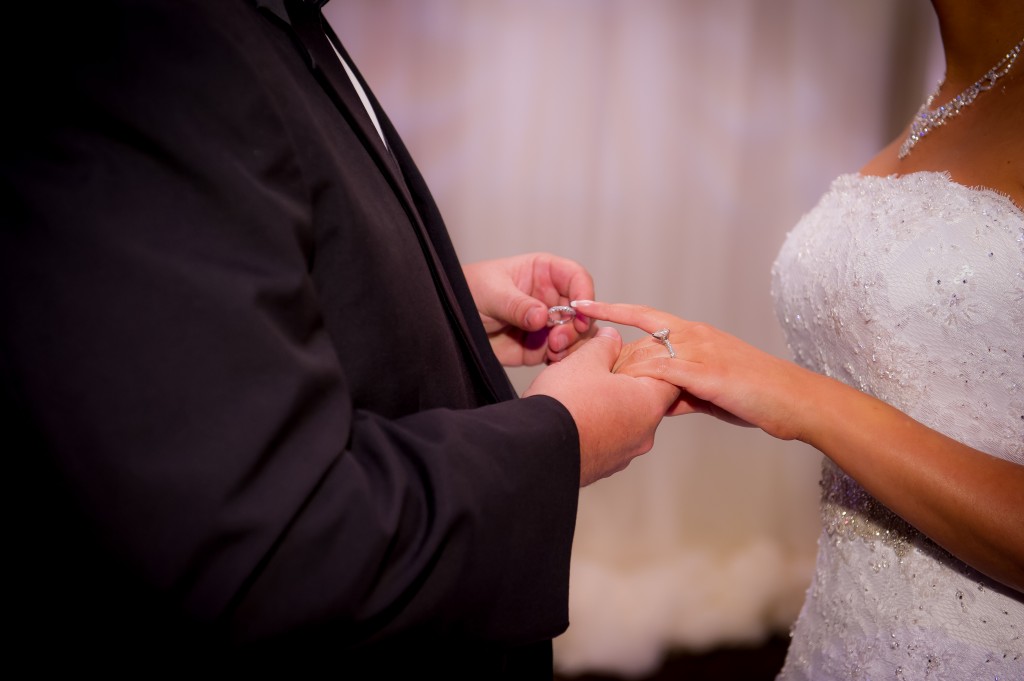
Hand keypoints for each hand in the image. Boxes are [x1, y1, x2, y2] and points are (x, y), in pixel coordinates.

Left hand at [463, 253, 596, 365]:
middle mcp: (551, 298)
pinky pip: (562, 354)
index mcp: (544, 273)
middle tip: (558, 339)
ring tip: (553, 351)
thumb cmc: (468, 292)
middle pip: (582, 311)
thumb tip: (542, 316)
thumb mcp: (491, 293)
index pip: (576, 278)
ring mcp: (549, 324)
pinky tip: (551, 361)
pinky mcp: (541, 347)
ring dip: (572, 345)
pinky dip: (562, 360)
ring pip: (577, 335)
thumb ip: (517, 305)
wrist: (450, 323)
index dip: (584, 293)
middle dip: (577, 327)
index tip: (579, 311)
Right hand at [523, 326, 678, 485]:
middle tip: (599, 371)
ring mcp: (624, 454)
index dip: (650, 362)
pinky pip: (607, 440)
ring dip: (609, 407)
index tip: (630, 355)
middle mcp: (644, 434)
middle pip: (644, 400)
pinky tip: (574, 416)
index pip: (669, 378)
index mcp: (649, 404)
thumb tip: (612, 337)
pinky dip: (596, 427)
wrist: (534, 447)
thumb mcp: (585, 360)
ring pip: (624, 422)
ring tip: (581, 394)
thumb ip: (605, 345)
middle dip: (625, 384)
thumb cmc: (565, 403)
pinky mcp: (603, 467)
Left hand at [571, 300, 822, 438]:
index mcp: (694, 333)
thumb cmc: (755, 395)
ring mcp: (700, 352)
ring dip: (620, 373)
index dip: (612, 310)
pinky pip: (664, 373)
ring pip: (646, 355)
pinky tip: (625, 393)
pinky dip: (643, 382)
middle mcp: (694, 335)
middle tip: (579, 367)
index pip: (644, 315)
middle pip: (637, 340)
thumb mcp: (710, 390)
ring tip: (597, 389)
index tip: (582, 306)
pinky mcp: (706, 373)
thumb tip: (656, 401)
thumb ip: (681, 390)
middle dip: (608, 356)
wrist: (793, 399)